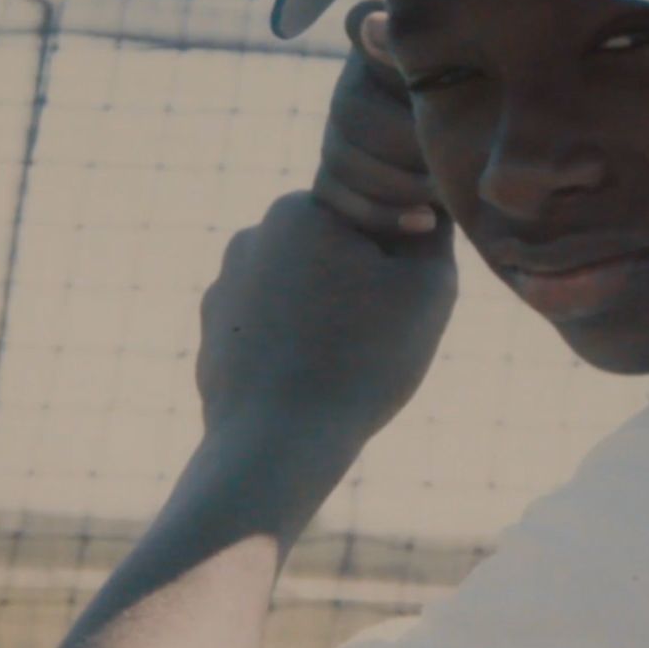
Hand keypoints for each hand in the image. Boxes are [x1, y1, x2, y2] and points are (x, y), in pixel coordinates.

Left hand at [195, 1, 455, 438]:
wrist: (276, 444)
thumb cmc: (362, 360)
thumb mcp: (428, 287)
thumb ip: (435, 230)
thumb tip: (427, 203)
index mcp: (301, 209)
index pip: (371, 213)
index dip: (399, 256)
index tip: (402, 299)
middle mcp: (253, 235)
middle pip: (333, 249)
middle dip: (359, 282)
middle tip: (377, 337)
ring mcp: (223, 287)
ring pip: (301, 290)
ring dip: (325, 315)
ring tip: (343, 366)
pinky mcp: (213, 335)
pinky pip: (271, 330)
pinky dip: (293, 348)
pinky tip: (310, 385)